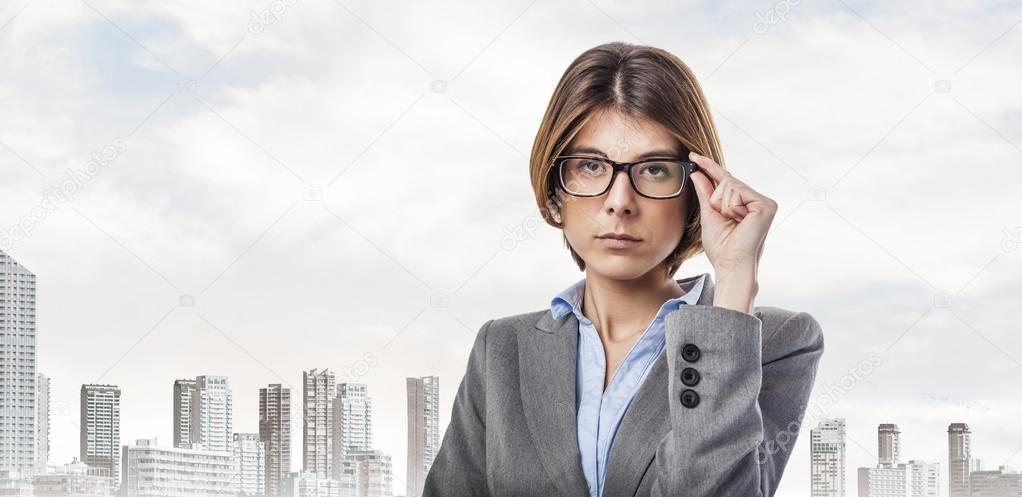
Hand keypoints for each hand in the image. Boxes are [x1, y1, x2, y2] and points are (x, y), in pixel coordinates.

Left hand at [688, 151, 776, 311]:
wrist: (730, 265)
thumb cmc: (721, 247)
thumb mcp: (709, 214)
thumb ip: (705, 192)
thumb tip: (696, 172)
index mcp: (747, 203)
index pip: (725, 180)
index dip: (709, 166)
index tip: (692, 156)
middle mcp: (758, 200)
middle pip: (726, 181)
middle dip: (717, 200)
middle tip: (726, 221)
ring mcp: (764, 202)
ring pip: (729, 185)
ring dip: (723, 206)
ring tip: (733, 224)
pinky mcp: (765, 205)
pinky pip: (737, 192)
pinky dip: (730, 208)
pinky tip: (739, 222)